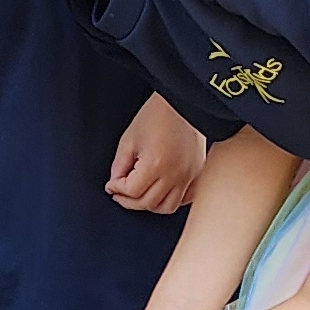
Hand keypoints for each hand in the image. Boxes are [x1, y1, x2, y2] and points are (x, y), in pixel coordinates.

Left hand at [106, 97, 205, 215]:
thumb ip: (119, 166)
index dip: (117, 190)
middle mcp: (175, 173)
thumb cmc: (157, 114)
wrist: (183, 102)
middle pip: (148, 203)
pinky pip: (185, 199)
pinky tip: (161, 190)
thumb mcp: (129, 139)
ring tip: (140, 193)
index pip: (132, 191)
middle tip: (121, 192)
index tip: (112, 185)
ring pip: (167, 207)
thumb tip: (115, 184)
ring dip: (150, 204)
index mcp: (156, 164)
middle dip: (129, 201)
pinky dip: (171, 199)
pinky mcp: (197, 173)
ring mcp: (189, 175)